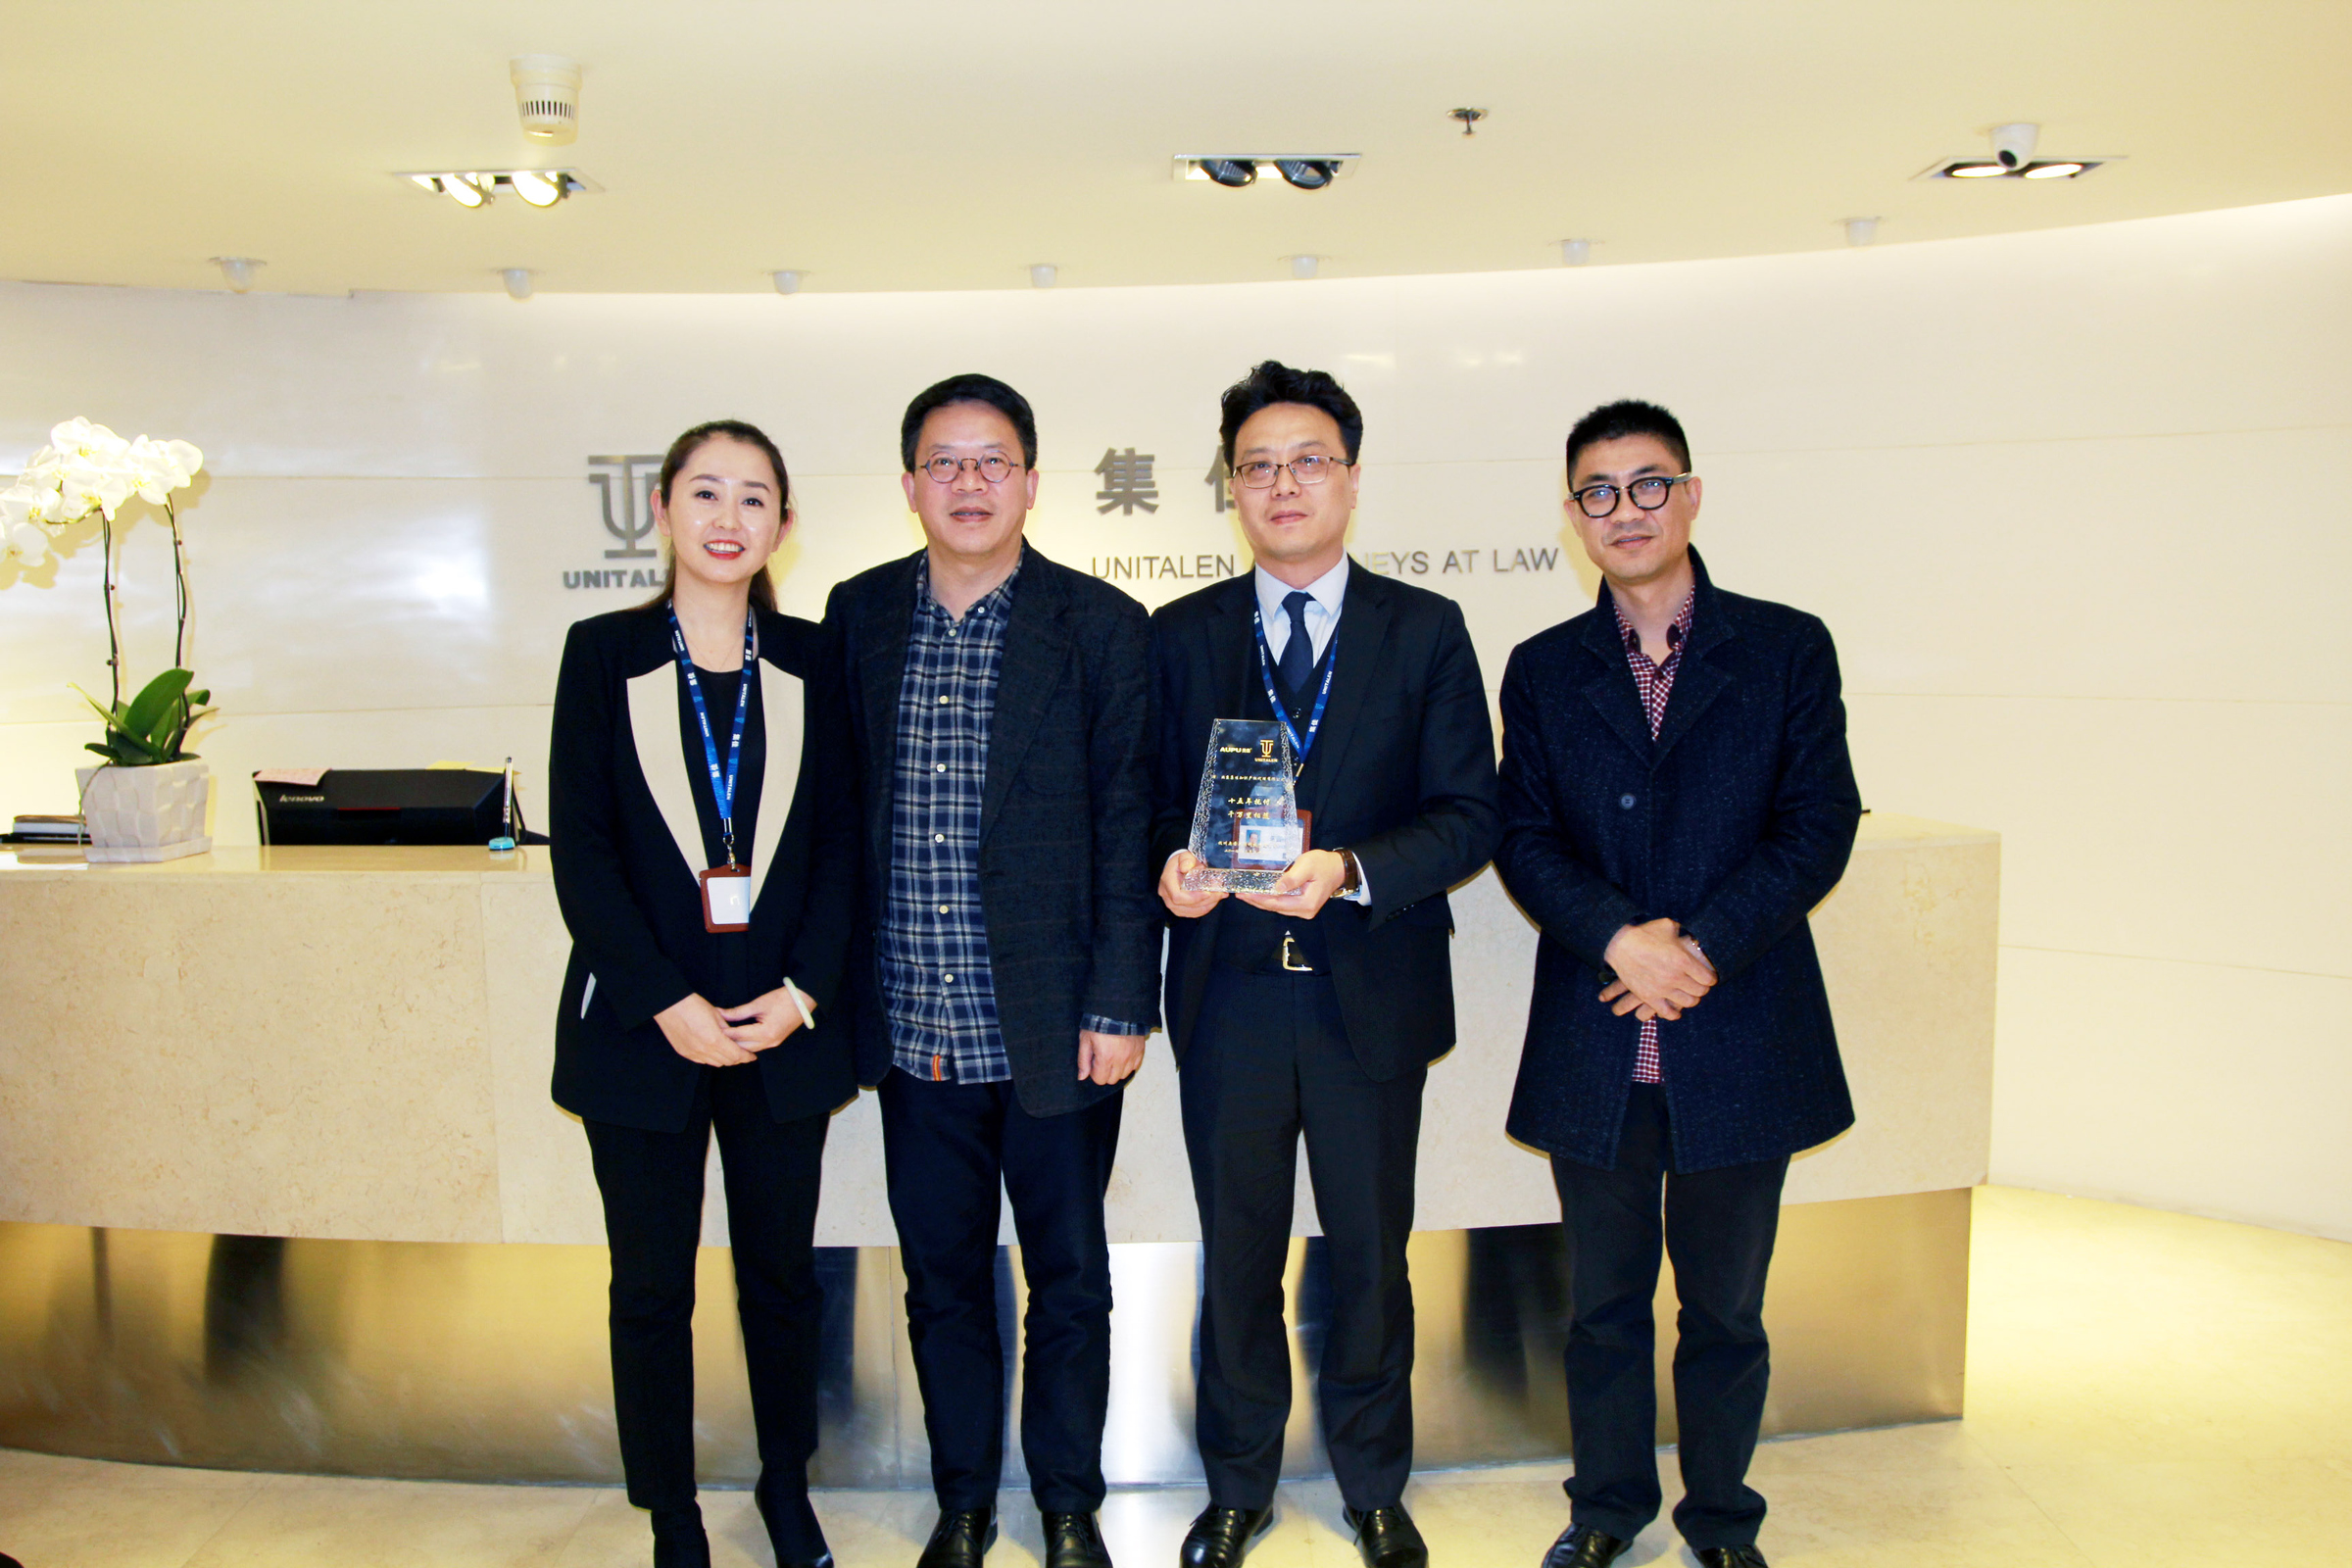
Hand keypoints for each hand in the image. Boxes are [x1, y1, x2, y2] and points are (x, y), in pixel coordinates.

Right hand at [654, 993, 759, 1066]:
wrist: (670, 1005)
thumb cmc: (694, 1006)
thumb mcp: (717, 1015)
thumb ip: (728, 1030)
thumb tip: (735, 1038)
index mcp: (715, 1040)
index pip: (736, 1055)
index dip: (746, 1057)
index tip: (752, 1056)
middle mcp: (704, 1050)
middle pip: (727, 1061)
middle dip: (737, 1059)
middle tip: (743, 1054)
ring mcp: (693, 1053)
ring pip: (714, 1063)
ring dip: (724, 1059)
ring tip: (729, 1052)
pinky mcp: (684, 1053)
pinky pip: (702, 1060)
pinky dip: (710, 1058)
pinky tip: (713, 1051)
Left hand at [718, 983, 812, 1052]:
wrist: (803, 1000)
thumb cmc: (782, 999)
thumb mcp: (758, 1004)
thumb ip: (738, 1012)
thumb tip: (720, 1014)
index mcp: (765, 1032)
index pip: (738, 1035)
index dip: (723, 1032)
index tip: (709, 1029)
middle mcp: (769, 1042)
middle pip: (741, 1047)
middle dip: (727, 1042)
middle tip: (712, 1036)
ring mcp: (773, 1044)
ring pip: (748, 1049)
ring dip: (735, 1045)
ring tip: (721, 1039)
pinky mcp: (774, 1042)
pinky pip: (755, 1047)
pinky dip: (744, 1044)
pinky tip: (735, 1040)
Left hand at [1077, 1029, 1145, 1085]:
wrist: (1116, 1009)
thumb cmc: (1098, 1024)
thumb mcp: (1085, 1040)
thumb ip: (1083, 1060)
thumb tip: (1082, 1077)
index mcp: (1106, 1058)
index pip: (1100, 1080)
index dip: (1094, 1072)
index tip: (1094, 1061)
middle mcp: (1121, 1060)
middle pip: (1112, 1080)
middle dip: (1105, 1072)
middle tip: (1102, 1058)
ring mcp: (1132, 1055)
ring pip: (1124, 1075)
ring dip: (1117, 1070)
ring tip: (1112, 1056)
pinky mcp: (1140, 1050)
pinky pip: (1134, 1067)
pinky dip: (1128, 1064)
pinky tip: (1122, 1054)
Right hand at [1159, 849, 1227, 918]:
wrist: (1177, 868)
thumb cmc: (1182, 862)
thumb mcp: (1184, 856)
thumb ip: (1186, 860)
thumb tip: (1186, 867)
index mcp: (1167, 881)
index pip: (1177, 896)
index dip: (1194, 897)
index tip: (1208, 893)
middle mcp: (1167, 895)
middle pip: (1186, 905)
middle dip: (1206, 901)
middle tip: (1221, 893)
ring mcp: (1172, 904)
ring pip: (1191, 911)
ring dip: (1208, 905)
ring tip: (1220, 896)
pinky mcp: (1179, 909)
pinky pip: (1193, 913)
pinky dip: (1205, 908)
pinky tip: (1214, 901)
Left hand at [1236, 848, 1345, 918]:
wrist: (1338, 868)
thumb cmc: (1323, 864)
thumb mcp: (1307, 866)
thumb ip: (1292, 878)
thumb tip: (1276, 888)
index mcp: (1306, 904)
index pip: (1277, 903)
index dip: (1259, 899)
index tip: (1244, 894)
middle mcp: (1305, 911)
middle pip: (1276, 908)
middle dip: (1257, 901)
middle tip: (1239, 895)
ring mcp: (1304, 910)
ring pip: (1278, 908)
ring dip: (1262, 902)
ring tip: (1246, 895)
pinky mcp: (1302, 906)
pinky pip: (1282, 905)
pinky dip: (1270, 900)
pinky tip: (1260, 895)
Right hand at [1598, 919, 1716, 1020]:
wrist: (1619, 944)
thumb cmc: (1645, 933)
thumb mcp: (1669, 926)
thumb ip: (1684, 933)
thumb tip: (1694, 936)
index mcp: (1683, 960)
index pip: (1708, 979)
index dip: (1711, 977)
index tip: (1708, 976)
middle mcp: (1675, 977)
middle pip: (1700, 992)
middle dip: (1702, 988)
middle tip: (1698, 984)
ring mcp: (1662, 989)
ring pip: (1687, 1003)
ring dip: (1690, 999)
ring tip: (1688, 994)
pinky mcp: (1648, 996)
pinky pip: (1667, 1013)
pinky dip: (1674, 1013)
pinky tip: (1675, 1010)